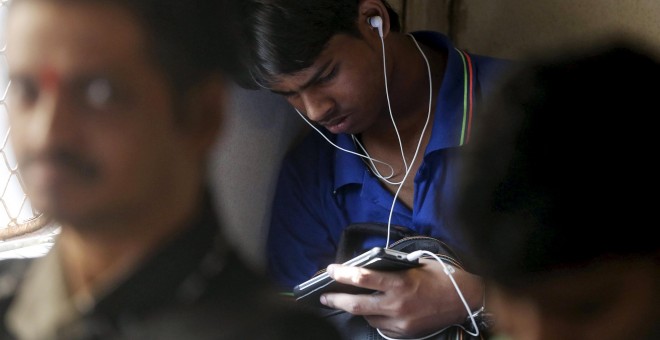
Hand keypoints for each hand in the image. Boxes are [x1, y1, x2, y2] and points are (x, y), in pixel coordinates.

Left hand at [320, 259, 483, 337]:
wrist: (464, 300)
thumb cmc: (440, 277)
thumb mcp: (415, 266)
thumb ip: (392, 269)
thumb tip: (368, 269)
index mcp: (399, 284)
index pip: (362, 278)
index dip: (342, 274)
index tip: (330, 270)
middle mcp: (396, 305)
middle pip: (356, 305)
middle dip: (337, 300)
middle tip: (325, 296)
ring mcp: (400, 322)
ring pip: (368, 318)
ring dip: (359, 309)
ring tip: (353, 300)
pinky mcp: (404, 333)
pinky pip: (382, 327)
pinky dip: (376, 318)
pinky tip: (377, 310)